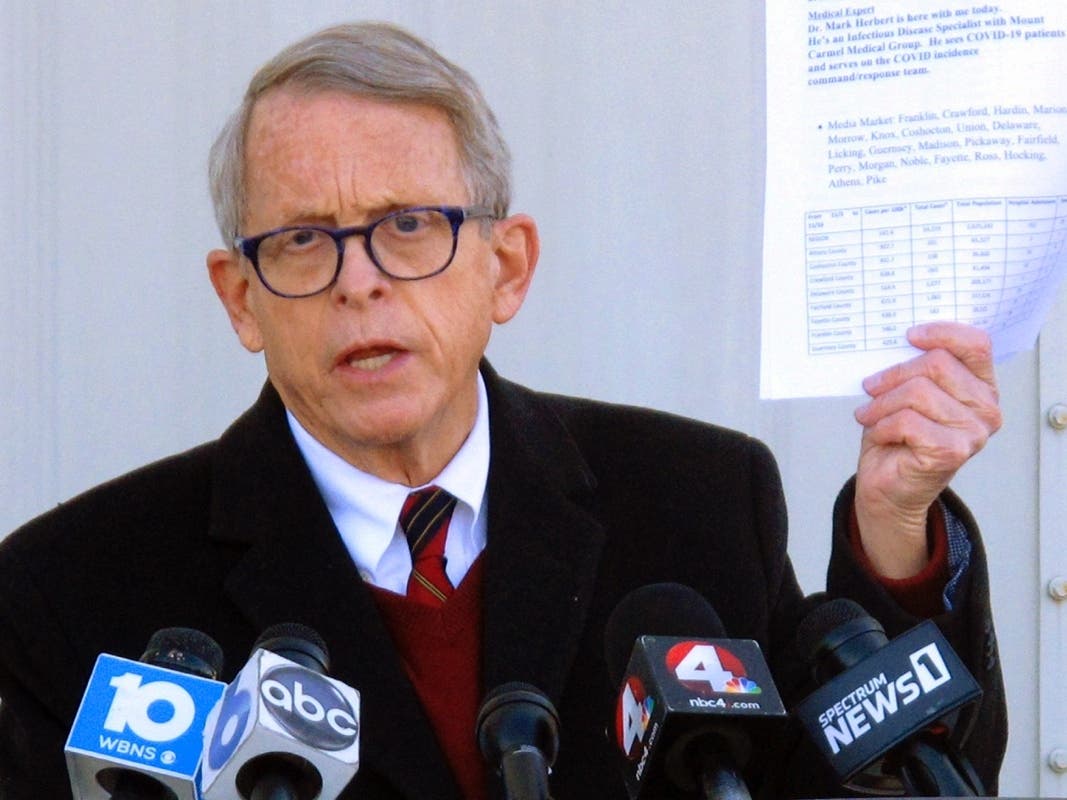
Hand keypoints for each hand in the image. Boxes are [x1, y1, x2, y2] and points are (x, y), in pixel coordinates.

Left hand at [853, 322, 1001, 578]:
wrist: (888, 488)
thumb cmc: (897, 438)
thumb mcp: (908, 393)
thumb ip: (916, 368)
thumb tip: (900, 340)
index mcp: (981, 387)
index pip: (976, 345)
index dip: (942, 333)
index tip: (909, 336)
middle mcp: (985, 409)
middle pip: (937, 364)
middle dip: (893, 375)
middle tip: (871, 387)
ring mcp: (973, 432)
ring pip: (917, 392)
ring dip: (882, 404)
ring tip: (869, 415)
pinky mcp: (952, 452)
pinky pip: (906, 420)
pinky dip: (882, 425)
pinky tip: (879, 434)